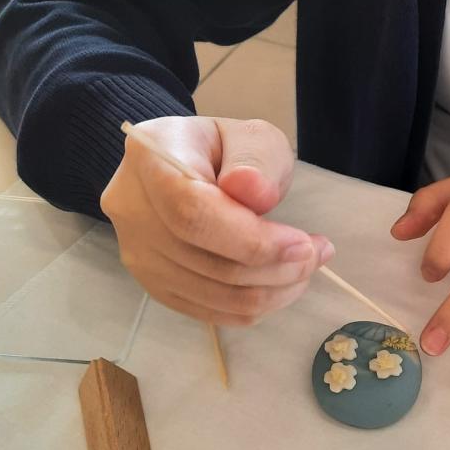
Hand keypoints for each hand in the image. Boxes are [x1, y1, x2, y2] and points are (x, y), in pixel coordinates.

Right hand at [101, 115, 332, 324]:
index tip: (303, 244)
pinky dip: (253, 306)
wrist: (189, 167)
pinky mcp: (154, 285)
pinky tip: (280, 284)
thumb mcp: (251, 136)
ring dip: (272, 290)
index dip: (250, 239)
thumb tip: (253, 191)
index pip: (191, 212)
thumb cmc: (224, 150)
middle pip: (203, 260)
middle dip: (274, 268)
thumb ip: (256, 158)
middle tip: (319, 253)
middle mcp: (130, 208)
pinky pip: (208, 312)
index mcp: (151, 157)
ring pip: (211, 294)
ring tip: (306, 266)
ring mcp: (136, 253)